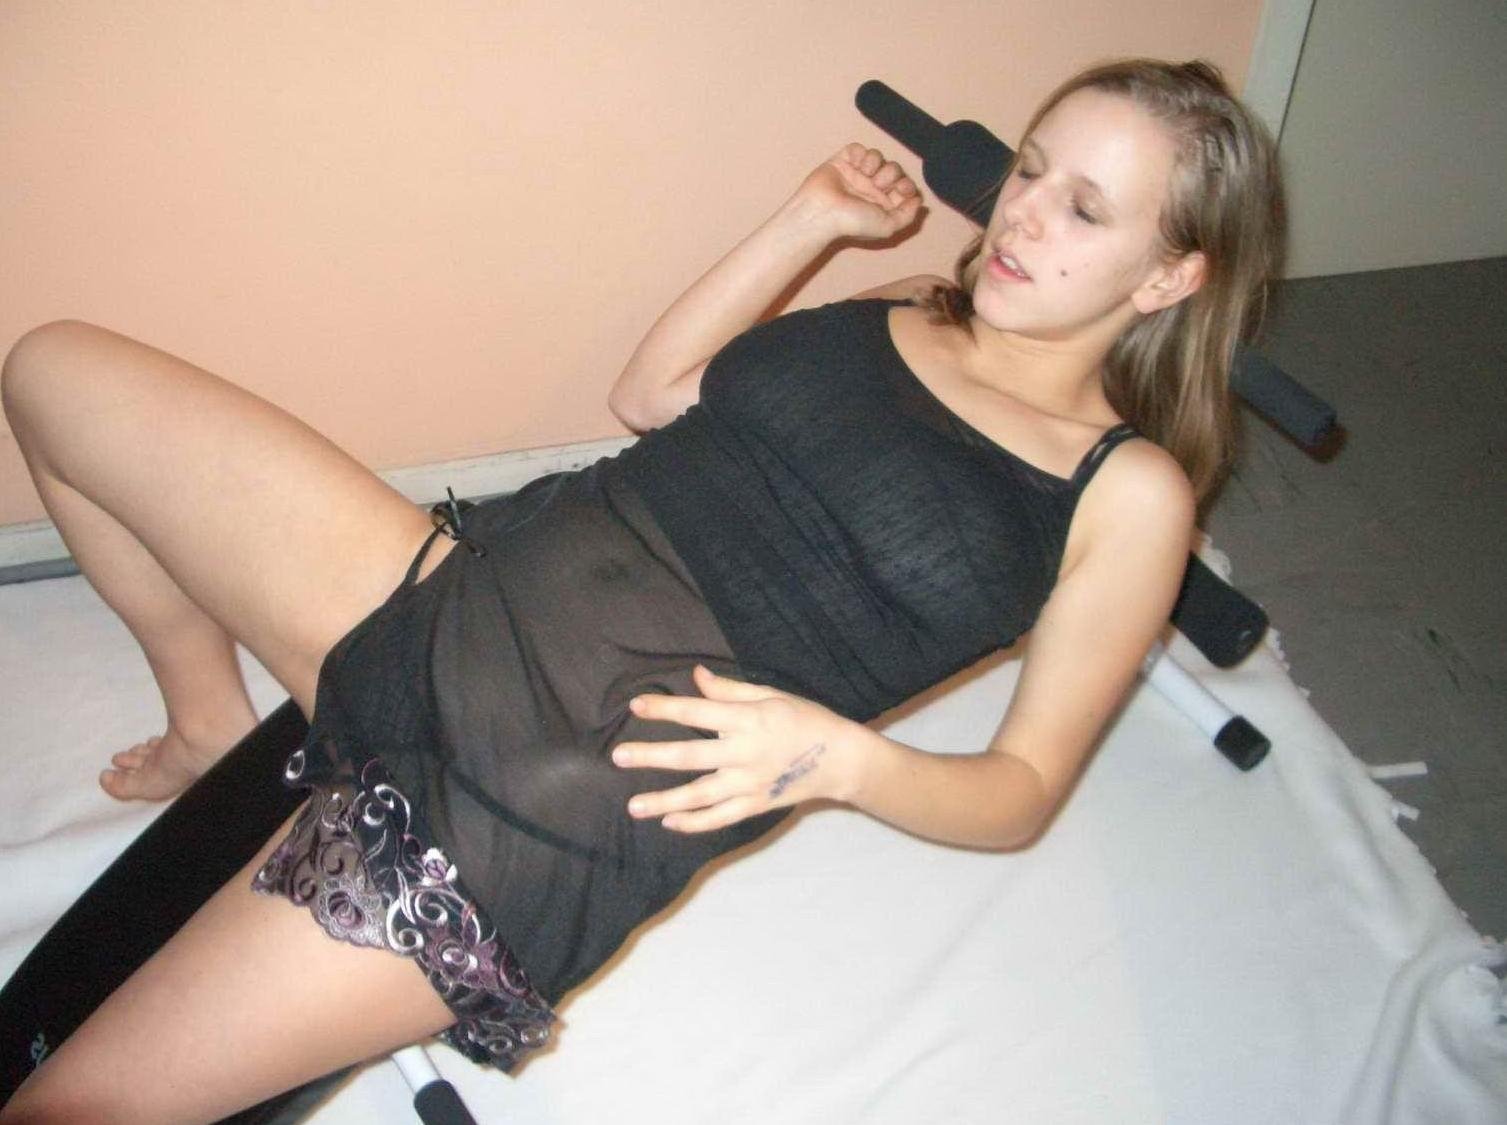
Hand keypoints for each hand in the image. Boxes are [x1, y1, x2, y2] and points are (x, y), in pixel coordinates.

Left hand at [612, 664, 856, 832]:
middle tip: (619, 756)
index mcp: (749, 720)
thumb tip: (696, 677)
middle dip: (652, 757)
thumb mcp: (771, 695)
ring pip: (700, 795)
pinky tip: (669, 822)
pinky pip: (720, 818)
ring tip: (633, 806)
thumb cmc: (805, 719)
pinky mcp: (756, 805)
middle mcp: (745, 753)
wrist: (841, 758)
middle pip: (690, 757)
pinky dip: (694, 823)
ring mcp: (749, 783)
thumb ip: (730, 690)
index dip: (666, 709)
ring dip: (664, 801)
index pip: (699, 713)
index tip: (636, 706)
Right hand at [792, 143, 922, 240]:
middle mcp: (870, 189)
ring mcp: (855, 174)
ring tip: (866, 175)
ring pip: (877, 156)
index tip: (900, 189)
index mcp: (881, 204)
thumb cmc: (852, 223)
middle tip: (879, 184)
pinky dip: (860, 153)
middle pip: (893, 169)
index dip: (907, 185)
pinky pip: (858, 148)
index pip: (904, 187)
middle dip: (891, 174)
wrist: (823, 212)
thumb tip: (918, 201)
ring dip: (876, 163)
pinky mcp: (841, 162)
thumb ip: (907, 216)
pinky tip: (856, 165)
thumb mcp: (887, 227)